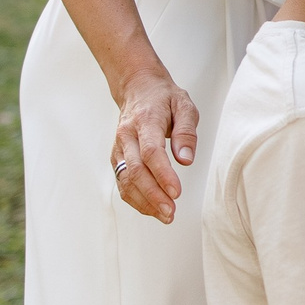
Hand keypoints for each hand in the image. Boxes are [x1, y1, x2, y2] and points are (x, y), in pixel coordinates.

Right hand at [112, 68, 197, 223]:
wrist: (137, 88)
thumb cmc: (163, 98)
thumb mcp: (184, 105)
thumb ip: (187, 132)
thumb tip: (186, 159)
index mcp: (145, 120)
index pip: (151, 151)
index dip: (163, 174)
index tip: (176, 192)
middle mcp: (126, 135)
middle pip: (136, 170)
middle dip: (153, 195)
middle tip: (171, 212)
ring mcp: (119, 148)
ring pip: (126, 180)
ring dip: (144, 202)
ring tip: (165, 216)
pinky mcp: (117, 158)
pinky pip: (122, 182)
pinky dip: (135, 199)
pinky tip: (152, 208)